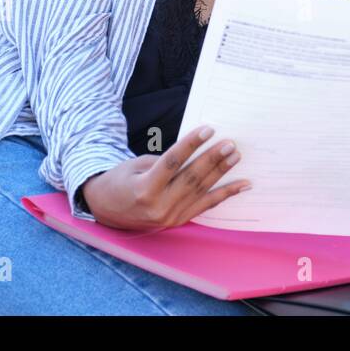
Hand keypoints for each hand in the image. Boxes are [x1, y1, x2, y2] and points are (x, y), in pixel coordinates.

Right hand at [80, 125, 250, 229]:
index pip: (172, 163)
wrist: (107, 210)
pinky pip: (206, 206)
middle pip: (190, 178)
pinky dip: (225, 194)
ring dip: (221, 172)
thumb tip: (196, 150)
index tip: (208, 130)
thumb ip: (166, 162)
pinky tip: (242, 184)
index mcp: (144, 188)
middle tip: (229, 144)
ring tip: (235, 156)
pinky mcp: (178, 221)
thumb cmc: (121, 181)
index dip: (191, 145)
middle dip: (212, 159)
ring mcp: (170, 216)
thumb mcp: (136, 165)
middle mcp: (158, 206)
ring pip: (201, 190)